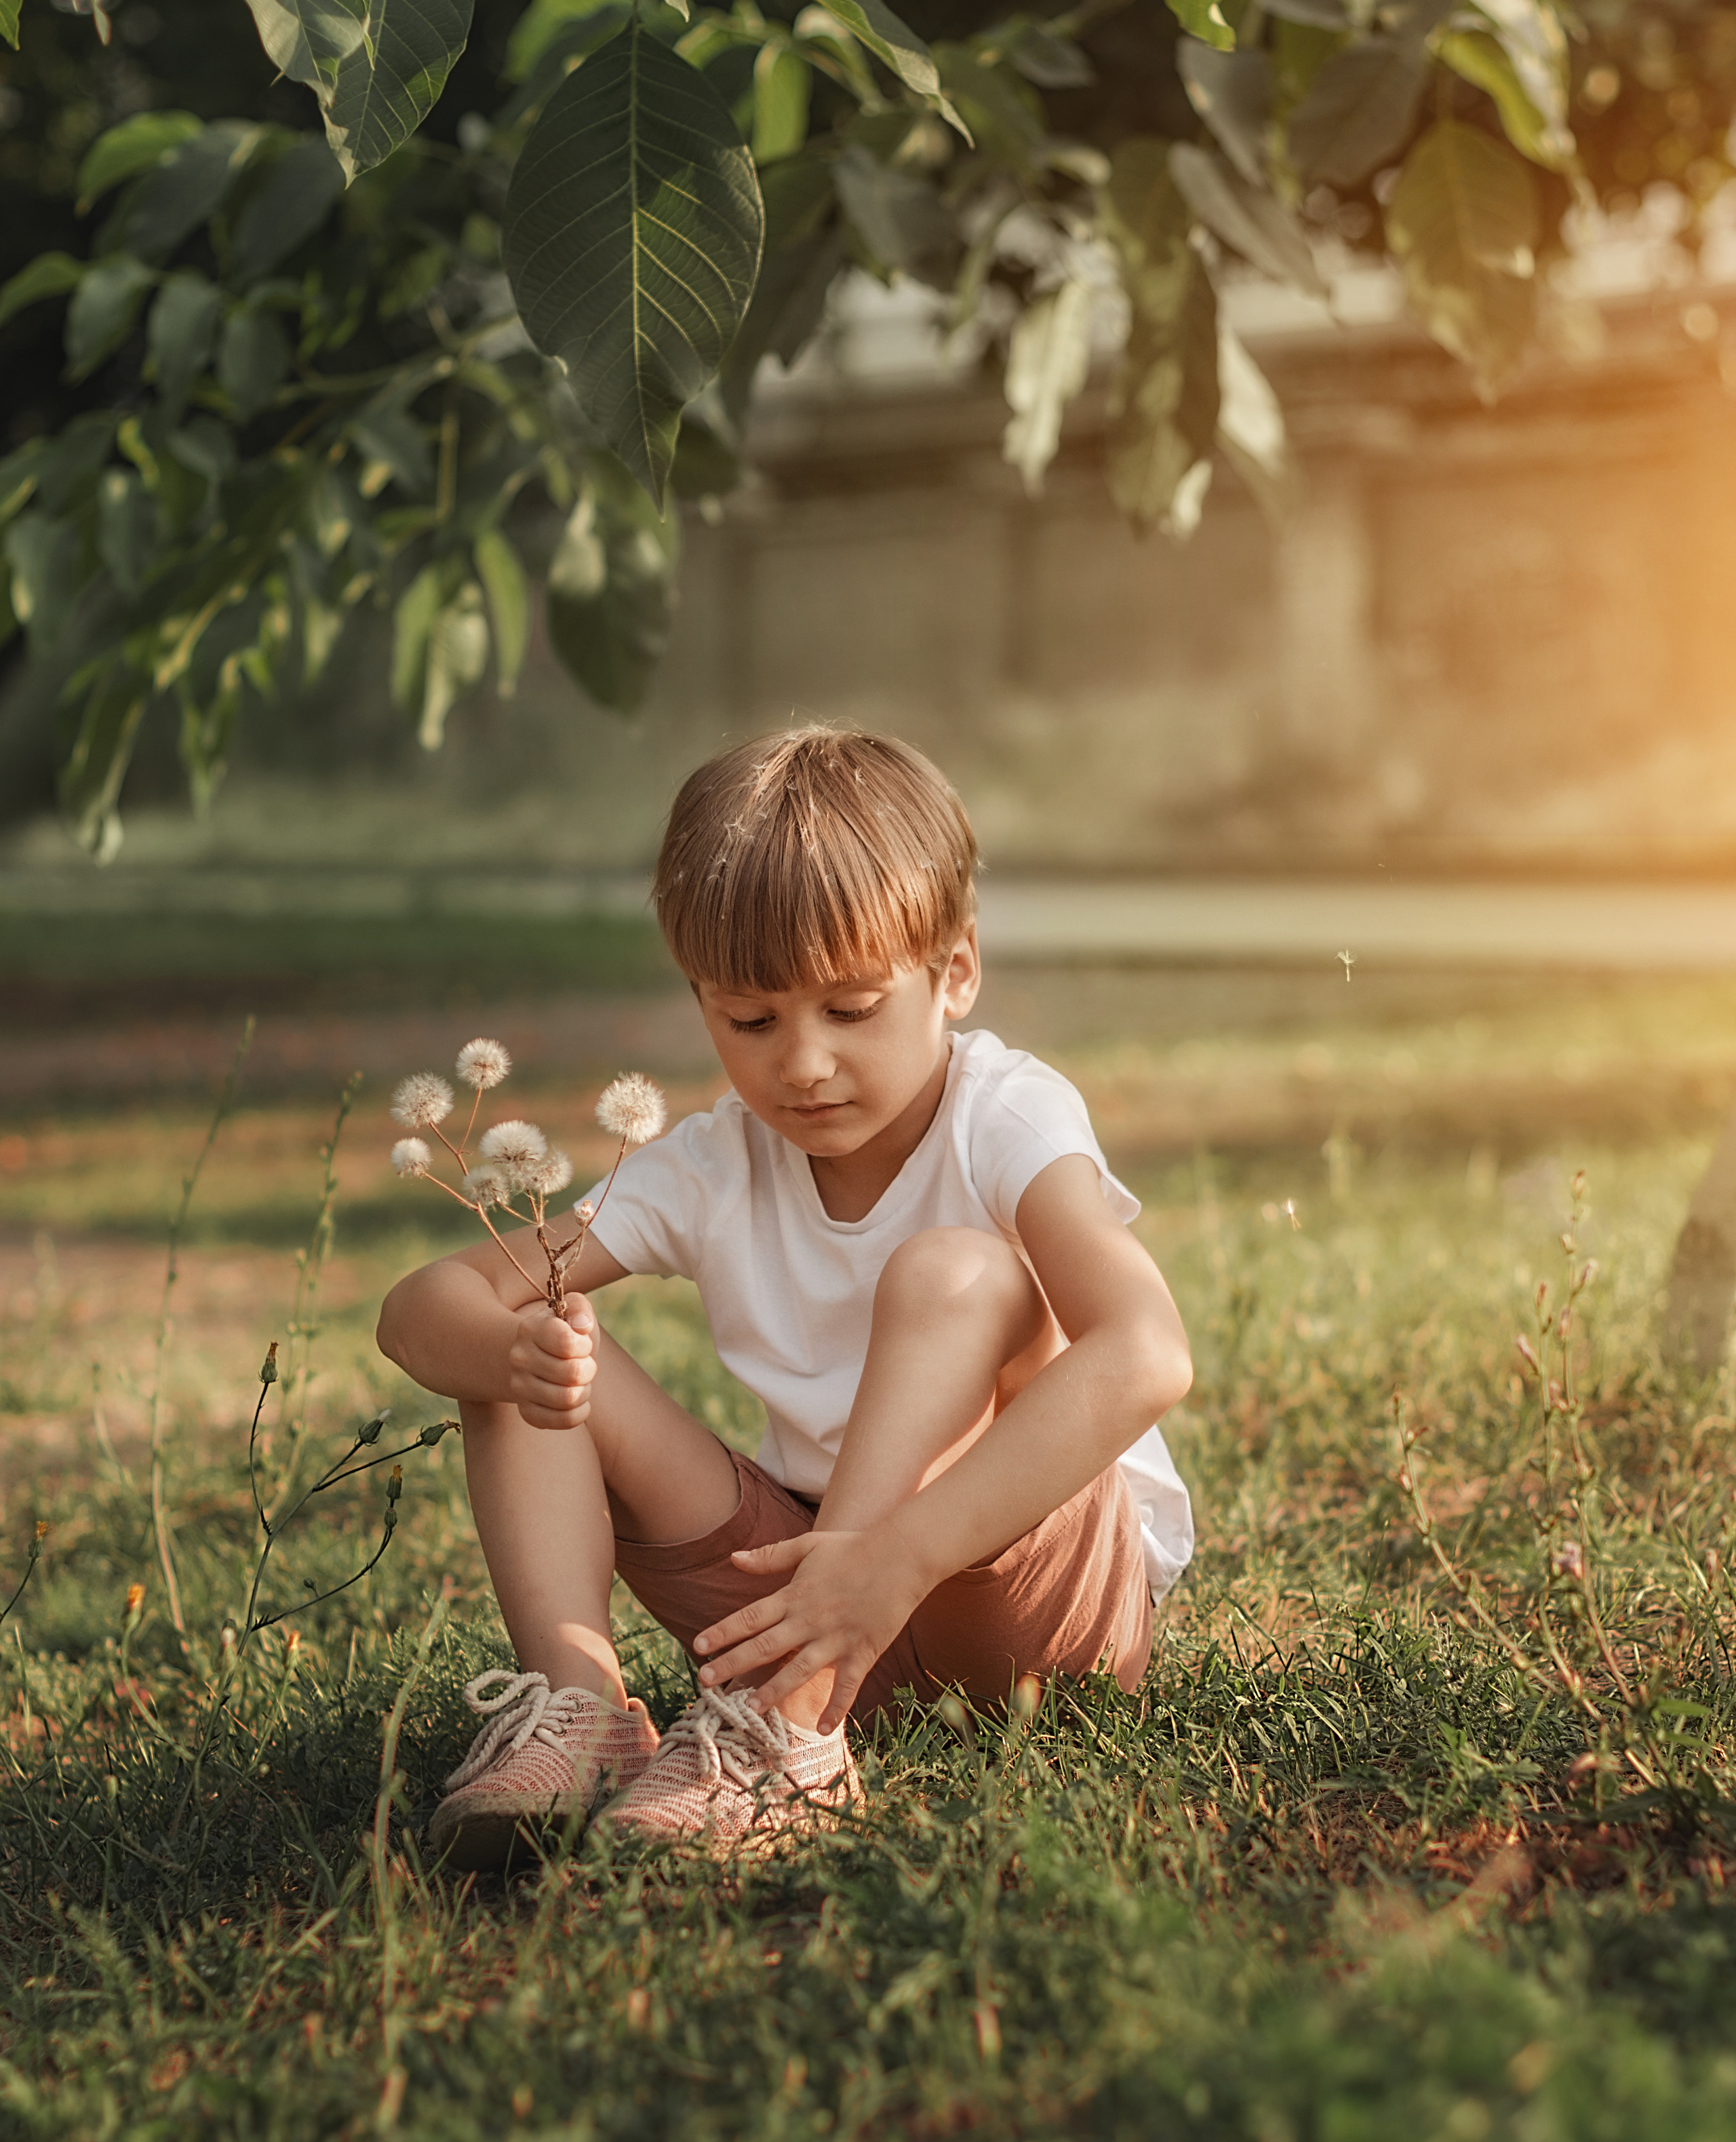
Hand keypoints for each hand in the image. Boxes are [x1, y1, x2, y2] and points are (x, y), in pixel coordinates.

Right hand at [507, 1297, 596, 1431]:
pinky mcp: (527, 1411)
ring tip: (579, 1382)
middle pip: (573, 1373)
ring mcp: (519, 1387)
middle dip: (589, 1369)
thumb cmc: (563, 1331)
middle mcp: (519, 1358)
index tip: (582, 1344)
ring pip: (569, 1399)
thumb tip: (582, 1326)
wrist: (537, 1355)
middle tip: (584, 1364)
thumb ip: (580, 1309)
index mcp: (530, 1329)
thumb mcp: (572, 1309)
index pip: (568, 1343)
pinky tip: (579, 1402)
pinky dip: (580, 1413)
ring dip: (585, 1391)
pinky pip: (563, 1421)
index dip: (584, 1345)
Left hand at [692, 1529, 924, 1730]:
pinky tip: (824, 1728)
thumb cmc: (854, 1547)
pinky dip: (837, 1706)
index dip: (723, 1632)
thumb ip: (771, 1555)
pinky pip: (846, 1684)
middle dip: (733, 1663)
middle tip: (705, 1681)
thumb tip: (733, 1558)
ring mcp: (836, 1638)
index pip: (750, 1616)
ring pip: (799, 1669)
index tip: (698, 1646)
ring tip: (751, 1708)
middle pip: (765, 1646)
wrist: (902, 1555)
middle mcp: (810, 1619)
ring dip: (774, 1690)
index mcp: (795, 1594)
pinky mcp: (862, 1650)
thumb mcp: (809, 1545)